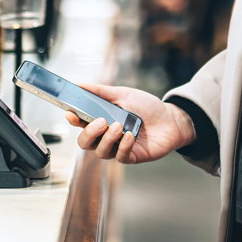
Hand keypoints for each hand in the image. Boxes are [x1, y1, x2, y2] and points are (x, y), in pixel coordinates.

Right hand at [64, 83, 195, 164]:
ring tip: (118, 126)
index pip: (80, 124)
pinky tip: (130, 135)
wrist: (171, 119)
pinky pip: (121, 156)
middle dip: (89, 133)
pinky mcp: (132, 156)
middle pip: (85, 143)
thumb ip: (100, 92)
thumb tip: (78, 84)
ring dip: (107, 138)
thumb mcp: (123, 94)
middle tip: (101, 121)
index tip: (71, 113)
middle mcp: (107, 136)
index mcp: (102, 120)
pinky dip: (123, 146)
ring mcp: (118, 148)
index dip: (73, 120)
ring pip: (101, 151)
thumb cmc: (147, 107)